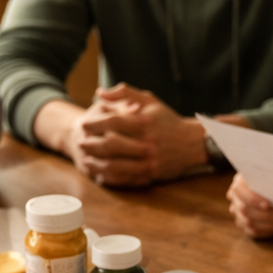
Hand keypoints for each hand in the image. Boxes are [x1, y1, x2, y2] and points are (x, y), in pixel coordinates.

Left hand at [70, 83, 207, 185]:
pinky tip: (99, 173)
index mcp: (145, 121)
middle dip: (92, 144)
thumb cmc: (167, 120)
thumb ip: (124, 93)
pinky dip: (110, 177)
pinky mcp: (150, 174)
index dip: (95, 123)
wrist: (192, 143)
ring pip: (116, 164)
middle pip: (112, 144)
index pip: (113, 121)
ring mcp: (149, 159)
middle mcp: (147, 141)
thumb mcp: (149, 101)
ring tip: (86, 160)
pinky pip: (125, 178)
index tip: (83, 124)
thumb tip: (99, 93)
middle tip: (81, 143)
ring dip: (97, 163)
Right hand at [227, 173, 272, 237]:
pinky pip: (253, 232)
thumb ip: (271, 178)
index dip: (254, 200)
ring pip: (250, 224)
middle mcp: (234, 199)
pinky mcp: (242, 224)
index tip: (268, 204)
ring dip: (271, 225)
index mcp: (239, 184)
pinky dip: (269, 231)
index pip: (241, 193)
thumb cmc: (270, 178)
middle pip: (247, 211)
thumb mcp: (268, 174)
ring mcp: (237, 213)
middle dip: (269, 215)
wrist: (267, 186)